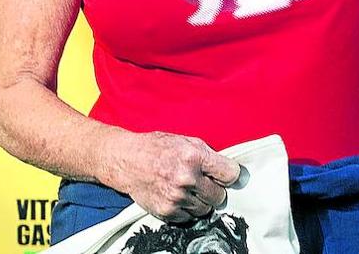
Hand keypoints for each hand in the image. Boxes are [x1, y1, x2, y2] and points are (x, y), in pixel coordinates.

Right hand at [98, 129, 242, 223]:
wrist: (127, 161)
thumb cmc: (156, 148)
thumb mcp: (186, 141)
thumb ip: (207, 156)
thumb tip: (227, 170)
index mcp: (194, 156)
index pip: (230, 174)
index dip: (229, 175)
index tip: (225, 176)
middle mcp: (187, 178)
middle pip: (219, 195)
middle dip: (214, 189)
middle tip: (204, 183)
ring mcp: (177, 197)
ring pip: (205, 209)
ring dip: (200, 201)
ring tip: (189, 189)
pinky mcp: (167, 211)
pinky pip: (189, 217)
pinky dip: (186, 209)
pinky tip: (178, 196)